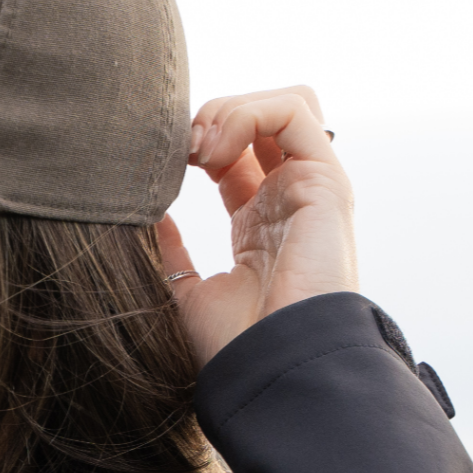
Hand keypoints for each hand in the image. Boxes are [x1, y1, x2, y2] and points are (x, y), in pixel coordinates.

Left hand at [158, 86, 355, 367]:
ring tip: (198, 149)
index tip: (160, 165)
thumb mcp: (185, 292)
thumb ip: (170, 251)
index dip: (195, 143)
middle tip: (179, 150)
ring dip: (231, 109)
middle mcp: (290, 199)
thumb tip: (146, 214)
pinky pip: (294, 111)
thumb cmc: (233, 345)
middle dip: (215, 116)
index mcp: (259, 222)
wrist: (269, 368)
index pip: (233, 154)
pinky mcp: (326, 182)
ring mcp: (311, 188)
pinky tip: (214, 154)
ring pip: (285, 103)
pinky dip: (247, 114)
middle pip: (263, 119)